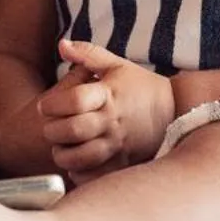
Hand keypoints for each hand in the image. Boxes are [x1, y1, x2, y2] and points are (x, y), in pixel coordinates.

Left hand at [37, 39, 176, 182]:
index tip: (44, 106)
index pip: (75, 100)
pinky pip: (97, 176)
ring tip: (59, 148)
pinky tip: (75, 165)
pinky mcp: (124, 162)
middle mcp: (112, 120)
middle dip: (52, 130)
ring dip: (63, 155)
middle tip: (48, 128)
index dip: (53, 104)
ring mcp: (119, 144)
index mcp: (108, 95)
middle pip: (74, 129)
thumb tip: (61, 44)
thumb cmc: (141, 86)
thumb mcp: (116, 65)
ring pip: (83, 157)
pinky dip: (81, 174)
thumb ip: (87, 54)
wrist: (175, 110)